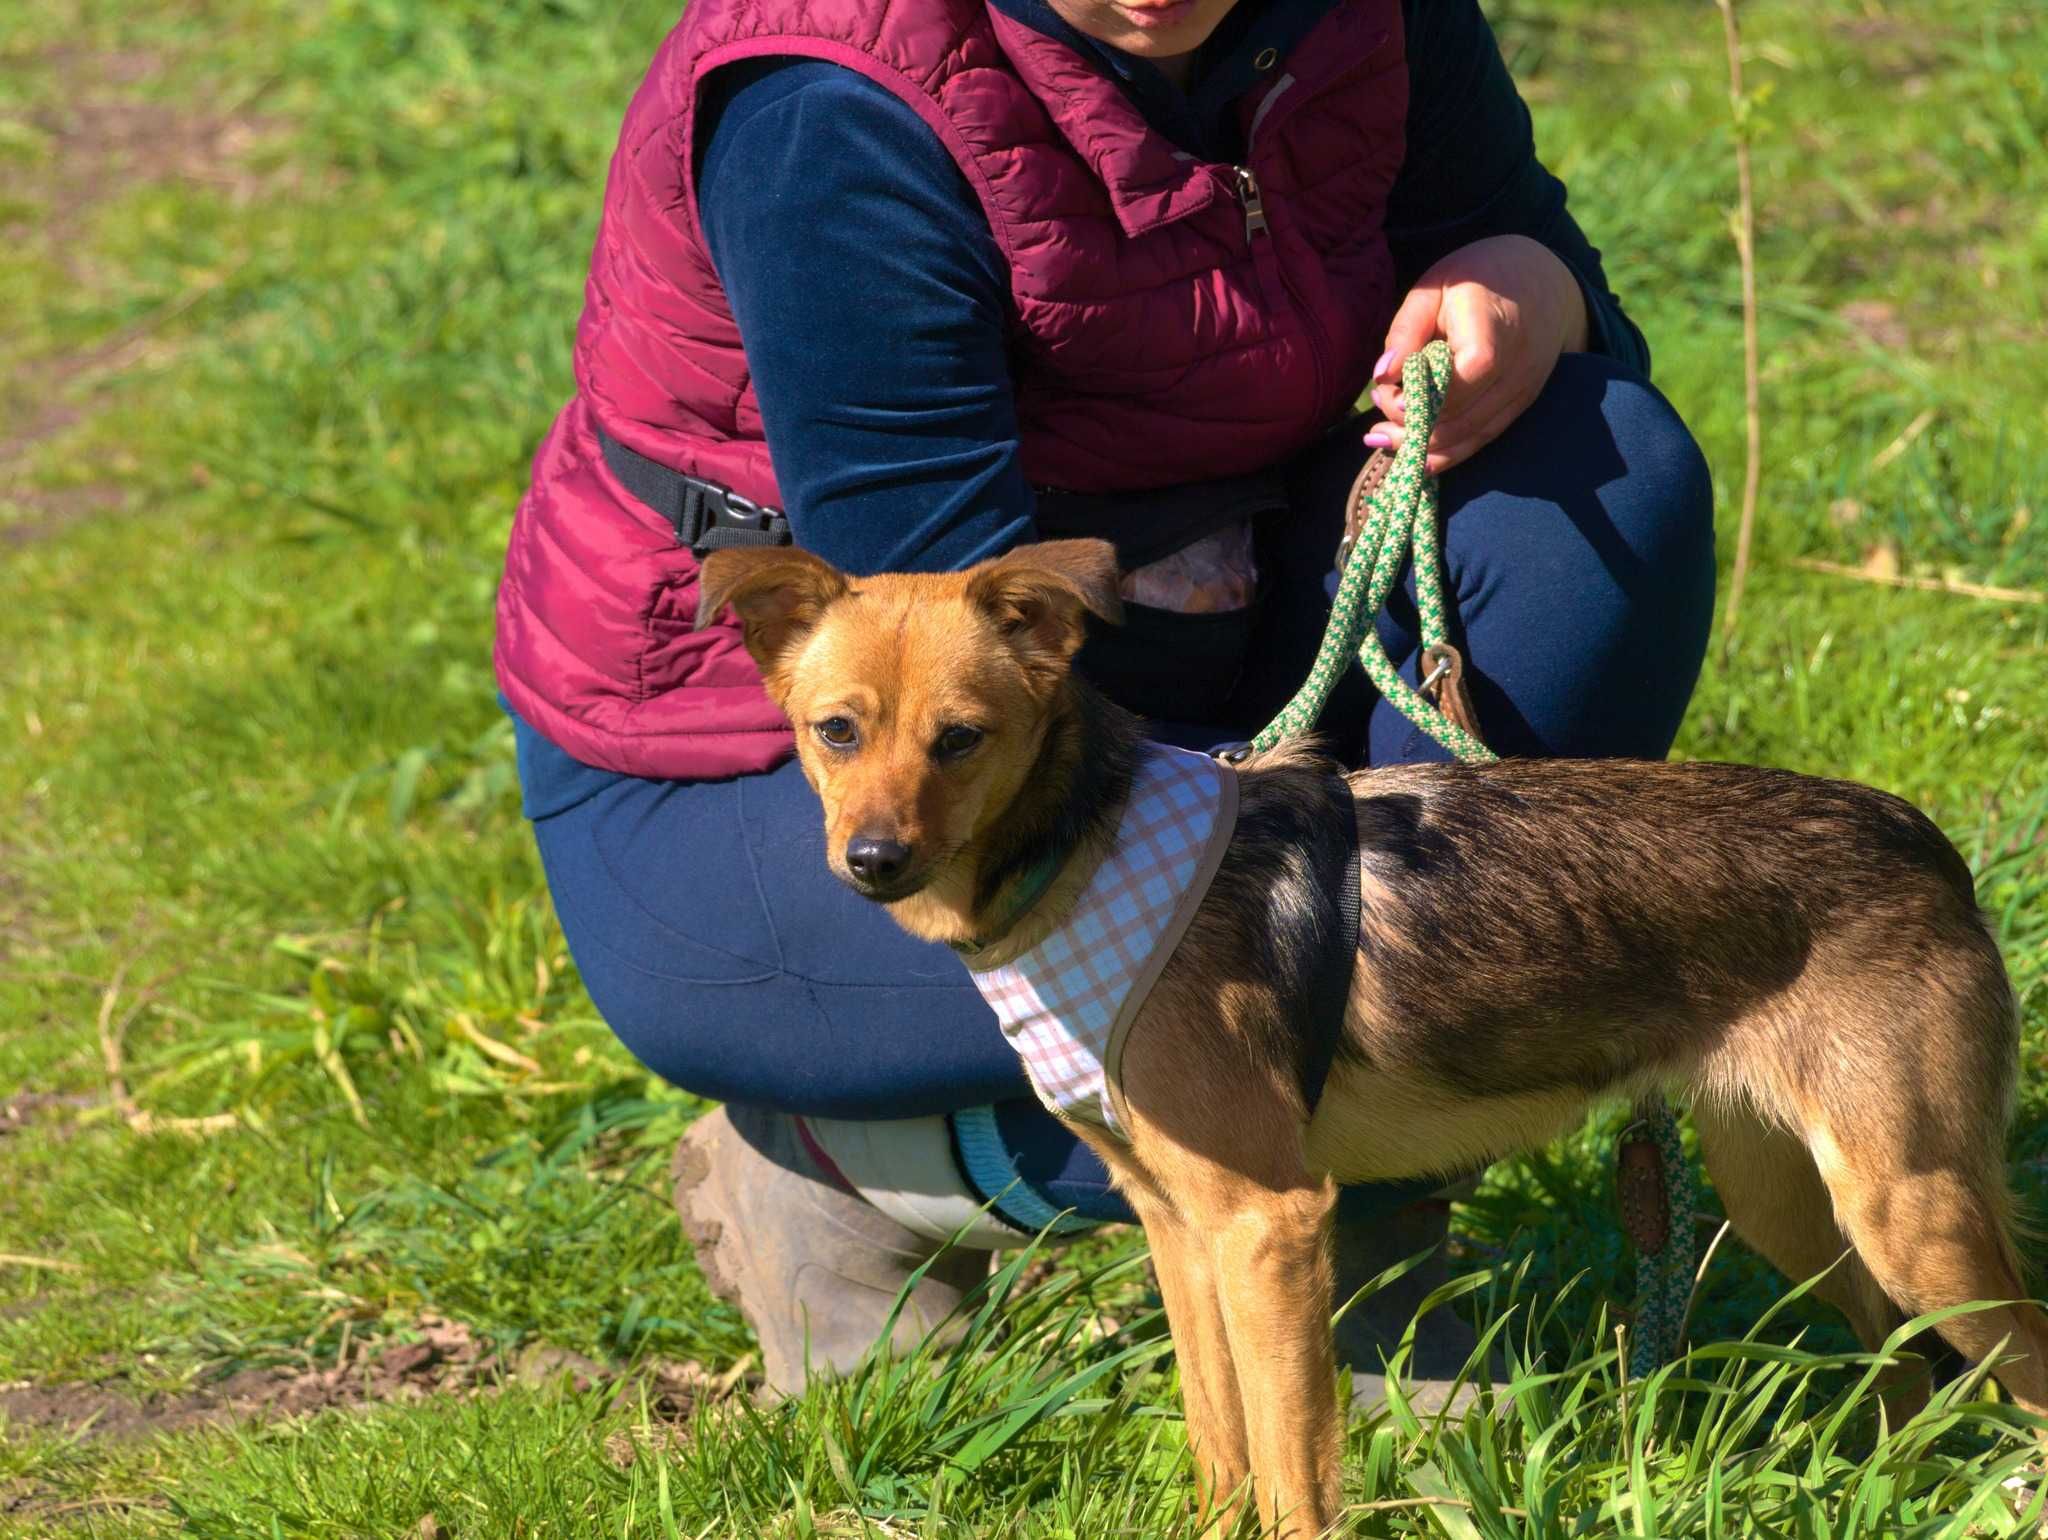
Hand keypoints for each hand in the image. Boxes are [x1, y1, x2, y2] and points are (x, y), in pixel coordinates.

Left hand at [1365, 234, 1589, 474]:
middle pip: (1461, 415)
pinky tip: (1417, 453)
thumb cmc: (1478, 278)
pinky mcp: (1522, 403)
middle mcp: (1516, 364)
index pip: (1463, 377)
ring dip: (1423, 446)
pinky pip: (1484, 438)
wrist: (1542, 281)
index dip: (1421, 395)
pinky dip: (1448, 452)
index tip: (1384, 392)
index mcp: (1493, 327)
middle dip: (1411, 424)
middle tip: (1376, 415)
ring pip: (1470, 435)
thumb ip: (1406, 331)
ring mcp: (1523, 388)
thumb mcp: (1433, 289)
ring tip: (1383, 437)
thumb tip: (1383, 374)